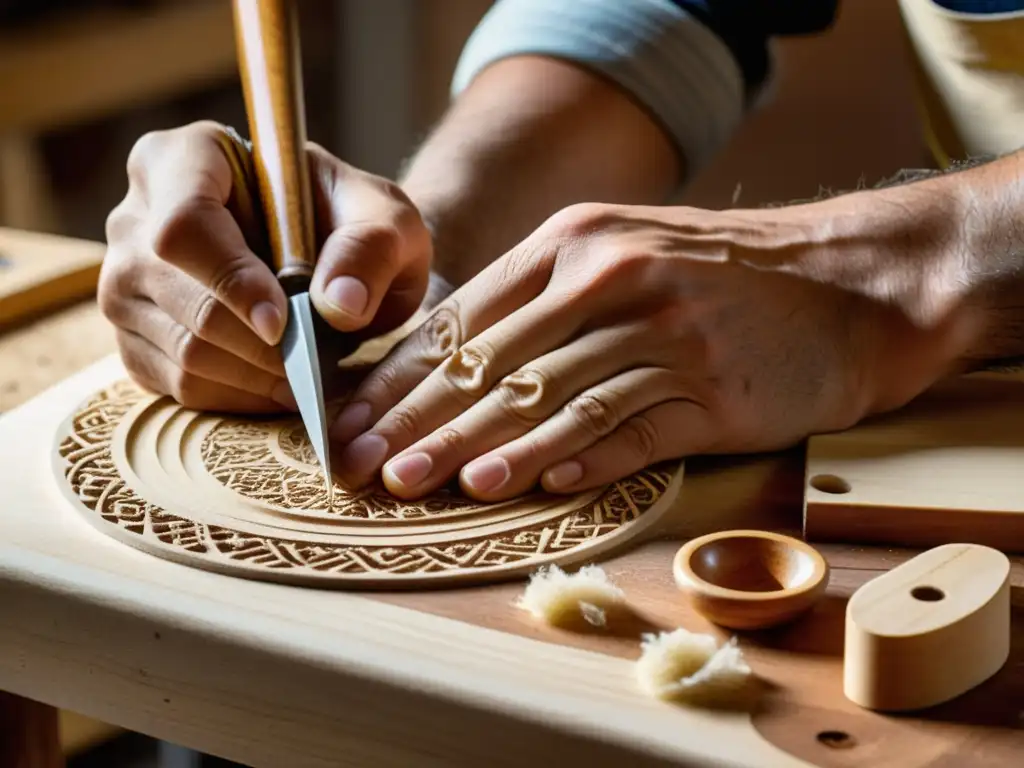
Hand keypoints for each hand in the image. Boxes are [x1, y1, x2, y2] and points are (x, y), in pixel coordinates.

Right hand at [100, 120, 431, 411]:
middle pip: (184, 299)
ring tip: (308, 371)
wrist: (339, 263)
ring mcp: (126, 282)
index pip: (184, 224)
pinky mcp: (135, 338)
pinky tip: (279, 384)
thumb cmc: (356, 227)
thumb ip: (372, 249)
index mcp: (187, 158)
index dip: (231, 280)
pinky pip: (178, 385)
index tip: (284, 322)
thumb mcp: (389, 222)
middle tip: (318, 357)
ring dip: (257, 375)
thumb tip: (340, 305)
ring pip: (182, 350)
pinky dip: (239, 397)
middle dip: (261, 344)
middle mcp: (137, 217)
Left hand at [328, 200, 970, 499]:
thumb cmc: (723, 275)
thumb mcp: (627, 254)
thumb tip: (456, 367)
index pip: (469, 317)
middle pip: (499, 363)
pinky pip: (632, 430)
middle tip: (372, 468)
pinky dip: (579, 460)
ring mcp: (668, 334)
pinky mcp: (715, 389)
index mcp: (578, 242)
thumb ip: (544, 302)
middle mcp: (615, 279)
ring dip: (491, 448)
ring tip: (437, 486)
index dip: (408, 376)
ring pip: (557, 400)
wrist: (851, 280)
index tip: (360, 421)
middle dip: (426, 421)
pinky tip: (533, 486)